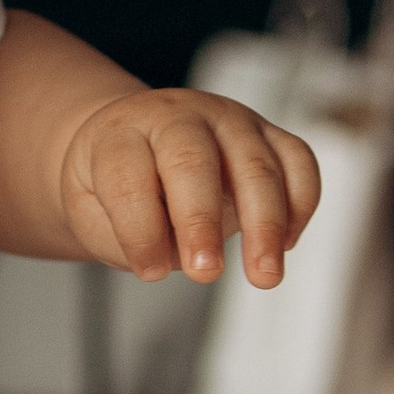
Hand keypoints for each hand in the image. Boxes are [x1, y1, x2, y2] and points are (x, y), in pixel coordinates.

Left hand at [58, 88, 320, 287]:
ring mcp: (227, 120)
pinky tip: (286, 245)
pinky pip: (298, 161)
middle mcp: (177, 116)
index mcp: (121, 133)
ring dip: (264, 224)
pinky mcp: (267, 133)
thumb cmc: (114, 185)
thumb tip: (177, 255)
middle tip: (205, 272)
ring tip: (264, 277)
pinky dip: (300, 204)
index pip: (127, 175)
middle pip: (191, 159)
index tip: (151, 273)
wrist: (138, 139)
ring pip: (255, 163)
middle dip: (200, 221)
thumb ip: (125, 235)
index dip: (139, 229)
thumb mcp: (94, 212)